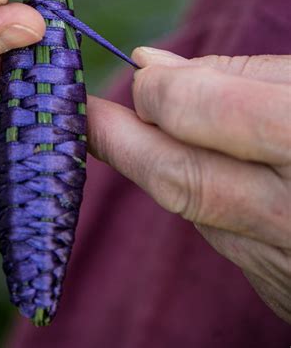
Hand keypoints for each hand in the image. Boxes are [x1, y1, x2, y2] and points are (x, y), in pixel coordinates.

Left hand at [88, 49, 290, 322]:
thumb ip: (240, 72)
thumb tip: (152, 64)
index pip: (206, 111)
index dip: (161, 88)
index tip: (144, 68)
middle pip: (182, 177)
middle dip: (120, 140)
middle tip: (84, 113)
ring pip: (196, 211)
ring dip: (158, 167)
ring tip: (137, 130)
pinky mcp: (286, 290)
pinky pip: (223, 238)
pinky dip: (202, 201)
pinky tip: (207, 170)